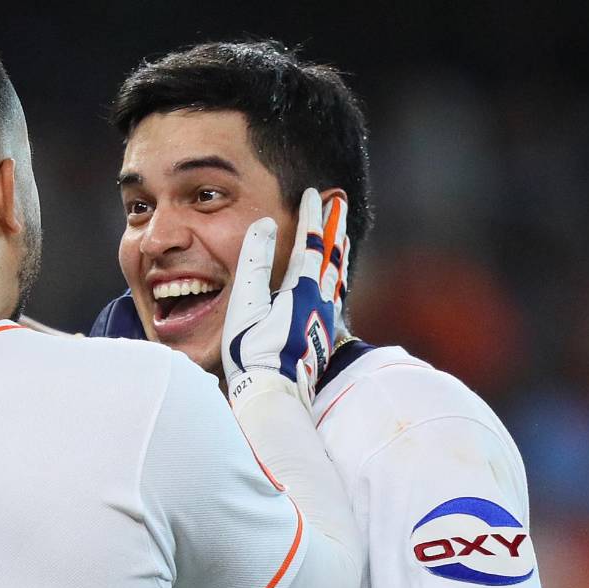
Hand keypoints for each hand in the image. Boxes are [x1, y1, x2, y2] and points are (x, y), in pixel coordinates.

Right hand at [222, 187, 349, 406]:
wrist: (274, 394)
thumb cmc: (255, 352)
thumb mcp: (247, 304)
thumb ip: (256, 262)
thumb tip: (266, 224)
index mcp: (302, 289)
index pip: (310, 244)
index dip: (311, 217)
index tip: (313, 193)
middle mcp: (320, 301)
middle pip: (332, 256)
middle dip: (334, 228)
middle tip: (339, 205)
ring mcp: (324, 320)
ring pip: (337, 277)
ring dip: (338, 253)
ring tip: (340, 239)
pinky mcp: (322, 337)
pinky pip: (334, 296)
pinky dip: (335, 279)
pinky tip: (333, 285)